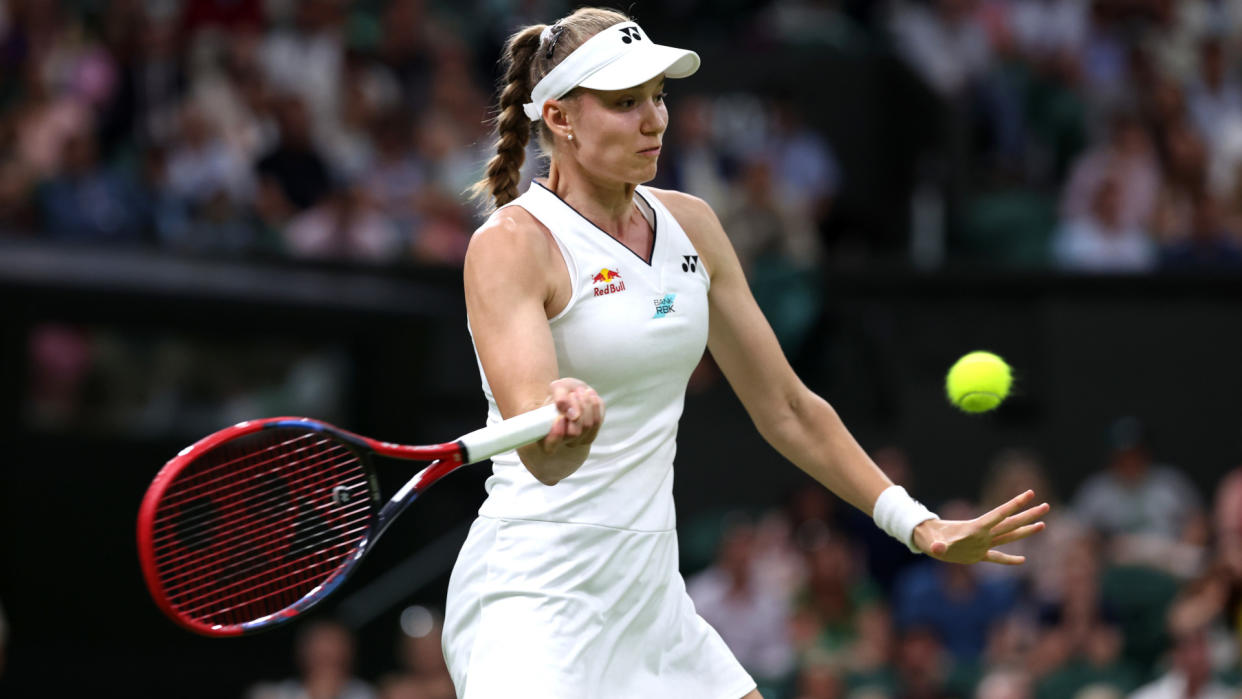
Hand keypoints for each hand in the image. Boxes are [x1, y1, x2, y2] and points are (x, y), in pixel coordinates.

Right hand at [541, 377, 604, 451]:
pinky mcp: (590, 435)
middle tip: (573, 393)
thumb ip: (560, 398)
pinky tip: (589, 395)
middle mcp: (561, 442)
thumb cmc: (563, 392)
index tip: (560, 417)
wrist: (574, 392)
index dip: (556, 434)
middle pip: (574, 432)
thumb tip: (571, 414)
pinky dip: (594, 405)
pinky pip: (597, 422)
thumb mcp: (558, 388)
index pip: (550, 445)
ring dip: (586, 405)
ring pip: (587, 426)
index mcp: (545, 435)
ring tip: (580, 392)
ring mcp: (577, 441)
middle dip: (576, 409)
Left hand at [912, 490, 1049, 564]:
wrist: (927, 540)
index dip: (1016, 504)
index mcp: (976, 528)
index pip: (1000, 514)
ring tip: (1042, 524)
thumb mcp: (933, 543)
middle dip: (1028, 515)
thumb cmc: (930, 538)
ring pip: (1009, 536)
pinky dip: (1009, 560)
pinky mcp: (978, 555)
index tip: (1031, 493)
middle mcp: (983, 534)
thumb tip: (936, 549)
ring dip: (1025, 531)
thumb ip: (937, 546)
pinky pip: (997, 558)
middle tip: (1046, 506)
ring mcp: (982, 544)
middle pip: (1011, 523)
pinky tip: (1023, 561)